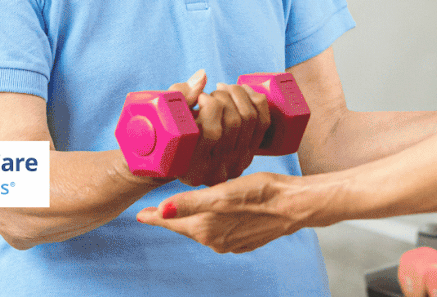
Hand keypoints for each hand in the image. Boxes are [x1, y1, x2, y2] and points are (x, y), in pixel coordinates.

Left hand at [137, 172, 303, 252]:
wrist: (297, 204)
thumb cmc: (261, 193)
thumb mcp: (222, 193)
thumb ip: (190, 203)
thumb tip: (161, 210)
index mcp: (205, 229)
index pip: (171, 222)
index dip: (154, 217)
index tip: (139, 214)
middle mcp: (216, 240)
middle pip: (187, 227)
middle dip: (173, 218)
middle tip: (158, 209)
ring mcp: (232, 242)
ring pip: (205, 228)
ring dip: (195, 218)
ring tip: (187, 207)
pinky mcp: (247, 238)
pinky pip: (223, 230)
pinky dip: (215, 221)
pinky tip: (219, 211)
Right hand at [168, 72, 271, 186]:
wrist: (180, 158)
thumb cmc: (168, 134)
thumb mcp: (164, 117)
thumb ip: (180, 96)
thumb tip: (203, 76)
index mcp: (191, 169)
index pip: (211, 131)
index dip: (209, 104)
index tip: (200, 96)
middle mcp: (217, 172)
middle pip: (234, 123)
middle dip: (224, 97)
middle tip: (211, 93)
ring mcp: (236, 164)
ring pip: (250, 119)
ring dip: (238, 94)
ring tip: (223, 90)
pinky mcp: (249, 155)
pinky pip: (263, 123)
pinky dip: (256, 99)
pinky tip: (242, 90)